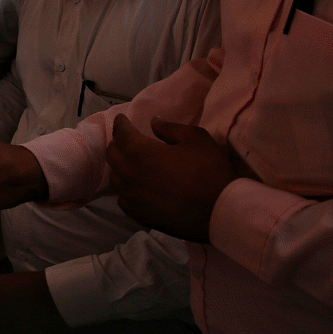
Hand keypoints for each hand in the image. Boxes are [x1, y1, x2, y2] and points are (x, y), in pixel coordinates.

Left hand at [107, 114, 236, 242]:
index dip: (120, 124)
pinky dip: (126, 189)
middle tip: (126, 139)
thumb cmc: (210, 172)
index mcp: (140, 153)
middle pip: (112, 154)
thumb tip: (154, 122)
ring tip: (130, 162)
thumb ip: (170, 128)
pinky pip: (123, 199)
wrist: (220, 212)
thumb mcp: (196, 139)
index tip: (121, 119)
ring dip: (120, 166)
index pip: (121, 134)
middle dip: (118, 143)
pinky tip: (135, 187)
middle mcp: (130, 174)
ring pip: (115, 178)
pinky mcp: (138, 215)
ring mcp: (132, 197)